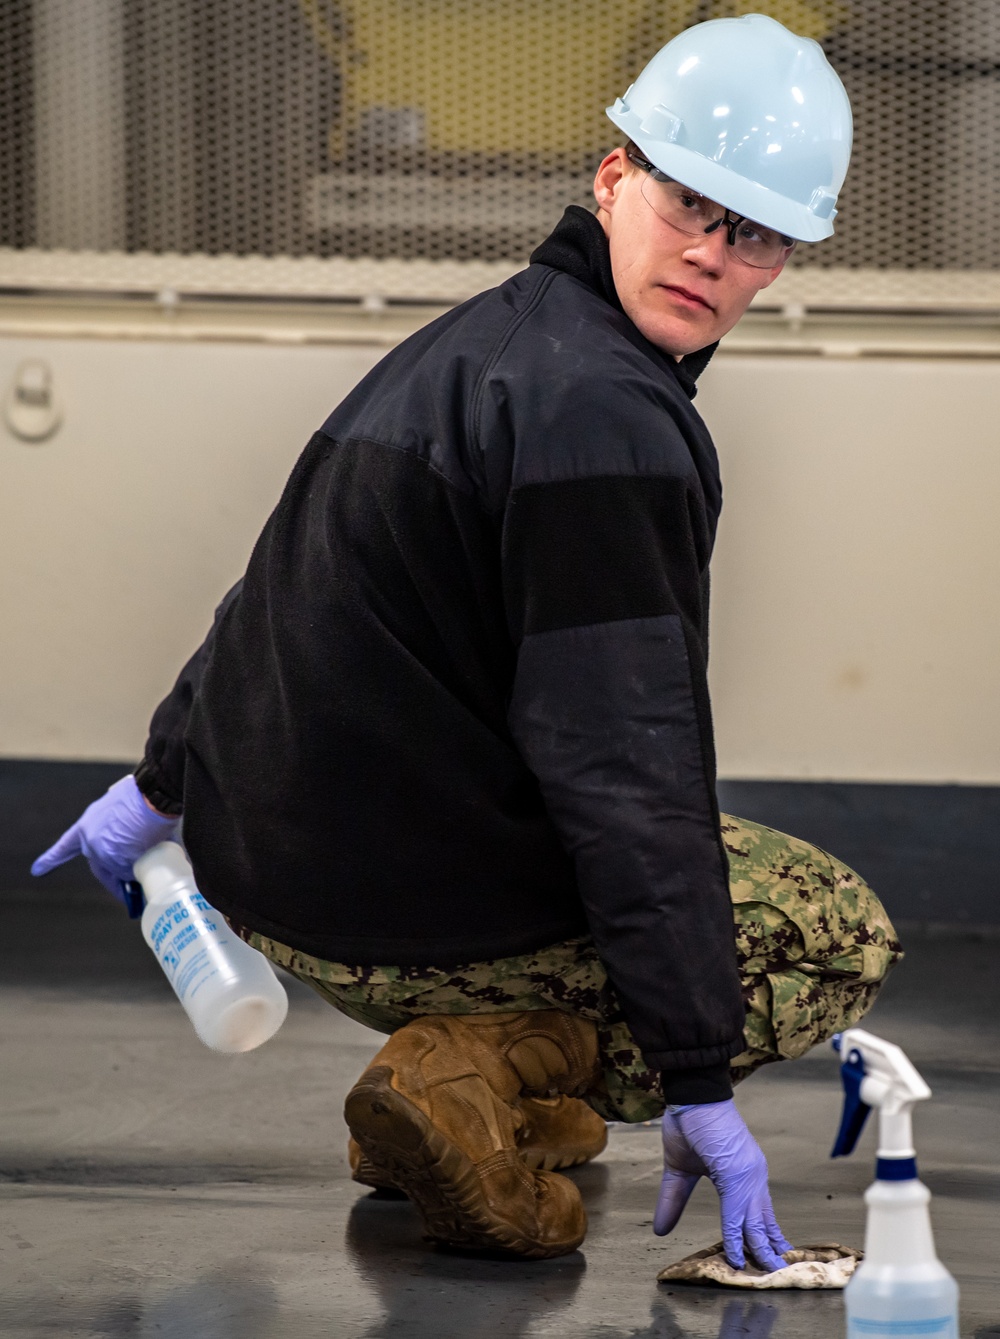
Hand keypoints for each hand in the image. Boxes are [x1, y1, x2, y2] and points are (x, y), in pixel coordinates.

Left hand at [31, 775, 179, 907]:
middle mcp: (90, 840)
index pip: (65, 846)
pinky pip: (131, 875)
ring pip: (119, 873)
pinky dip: (143, 873)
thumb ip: (119, 829)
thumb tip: (137, 848)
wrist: (152, 793)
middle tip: (127, 893)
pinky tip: (155, 863)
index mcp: (88, 824)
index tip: (37, 869)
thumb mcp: (120, 809)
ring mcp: (102, 852)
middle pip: (100, 868)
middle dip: (114, 882)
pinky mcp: (117, 860)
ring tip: (153, 864)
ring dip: (135, 873)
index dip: (51, 859)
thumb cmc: (144, 796)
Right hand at [654, 1099, 790, 1272]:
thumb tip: (660, 1228)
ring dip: (759, 1251)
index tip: (768, 1257)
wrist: (691, 1093)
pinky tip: (737, 1257)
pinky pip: (736, 1215)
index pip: (759, 1212)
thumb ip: (672, 1198)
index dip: (763, 1236)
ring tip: (766, 1275)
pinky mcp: (736, 1174)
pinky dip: (735, 1238)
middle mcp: (753, 1176)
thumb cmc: (689, 1121)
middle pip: (763, 1222)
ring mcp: (748, 1176)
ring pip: (755, 1223)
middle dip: (768, 1250)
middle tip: (775, 1275)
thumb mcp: (678, 1169)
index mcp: (744, 1173)